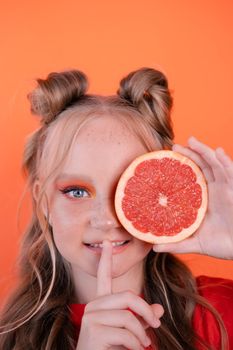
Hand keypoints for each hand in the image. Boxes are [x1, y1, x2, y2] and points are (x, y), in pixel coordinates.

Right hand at [76, 240, 163, 349]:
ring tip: (143, 345)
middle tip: (157, 325)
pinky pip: (126, 333)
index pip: (103, 276)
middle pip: (128, 296)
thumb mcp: (131, 332)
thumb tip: (159, 309)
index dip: (106, 259)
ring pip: (129, 317)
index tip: (107, 242)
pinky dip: (136, 345)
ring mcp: (91, 317)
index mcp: (101, 303)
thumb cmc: (111, 349)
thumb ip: (143, 319)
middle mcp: (93, 306)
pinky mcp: (93, 330)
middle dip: (146, 312)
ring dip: (142, 334)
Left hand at [153, 136, 232, 259]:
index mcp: (204, 198)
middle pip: (202, 165)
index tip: (166, 158)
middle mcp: (215, 189)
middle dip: (190, 153)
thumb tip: (153, 247)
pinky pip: (231, 173)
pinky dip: (226, 161)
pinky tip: (218, 152)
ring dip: (204, 151)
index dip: (182, 166)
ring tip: (191, 141)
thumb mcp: (196, 243)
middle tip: (174, 146)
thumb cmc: (222, 245)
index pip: (192, 176)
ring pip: (215, 164)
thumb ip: (176, 244)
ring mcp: (226, 188)